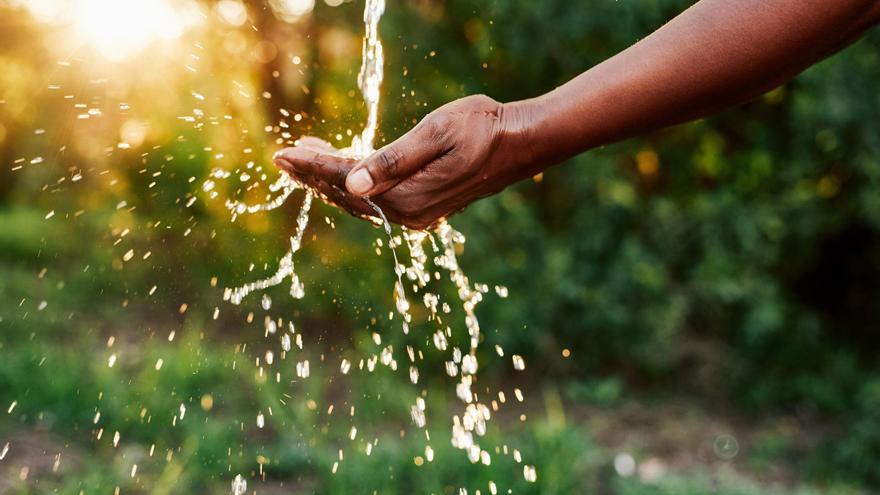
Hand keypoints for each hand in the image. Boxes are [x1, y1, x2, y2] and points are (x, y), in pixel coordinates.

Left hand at [273, 95, 535, 229]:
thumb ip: (392, 160)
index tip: (282, 154)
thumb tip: (351, 183)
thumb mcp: (435, 134)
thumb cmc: (481, 128)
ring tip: (303, 159)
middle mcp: (408, 213)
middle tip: (282, 157)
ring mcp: (416, 214)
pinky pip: (376, 199)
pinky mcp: (423, 206)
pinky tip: (343, 168)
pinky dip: (352, 183)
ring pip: (359, 199)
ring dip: (329, 179)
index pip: (344, 181)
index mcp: (407, 197)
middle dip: (312, 175)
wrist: (520, 143)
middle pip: (346, 196)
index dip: (312, 166)